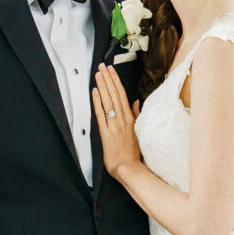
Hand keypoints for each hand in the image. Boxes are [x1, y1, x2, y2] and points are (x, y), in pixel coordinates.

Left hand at [92, 63, 141, 177]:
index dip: (116, 81)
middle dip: (108, 79)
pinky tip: (95, 92)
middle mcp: (123, 119)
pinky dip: (98, 102)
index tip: (111, 70)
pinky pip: (101, 114)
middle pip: (115, 94)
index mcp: (130, 119)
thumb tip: (136, 102)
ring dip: (103, 86)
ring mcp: (115, 125)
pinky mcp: (106, 133)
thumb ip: (136, 115)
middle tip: (102, 66)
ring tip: (98, 74)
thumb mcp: (139, 131)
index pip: (123, 95)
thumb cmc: (133, 153)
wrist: (129, 168)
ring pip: (108, 101)